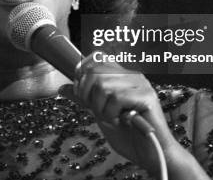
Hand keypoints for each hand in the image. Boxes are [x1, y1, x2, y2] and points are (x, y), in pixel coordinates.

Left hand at [58, 52, 180, 175]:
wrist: (149, 154)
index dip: (82, 72)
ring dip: (101, 108)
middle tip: (97, 111)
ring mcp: (140, 84)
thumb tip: (63, 88)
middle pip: (94, 71)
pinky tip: (122, 121)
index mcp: (122, 75)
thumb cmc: (128, 134)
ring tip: (113, 118)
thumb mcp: (99, 113)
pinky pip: (116, 98)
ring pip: (103, 85)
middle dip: (87, 94)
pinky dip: (112, 113)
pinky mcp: (147, 96)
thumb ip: (84, 99)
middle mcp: (132, 75)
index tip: (82, 93)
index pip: (97, 56)